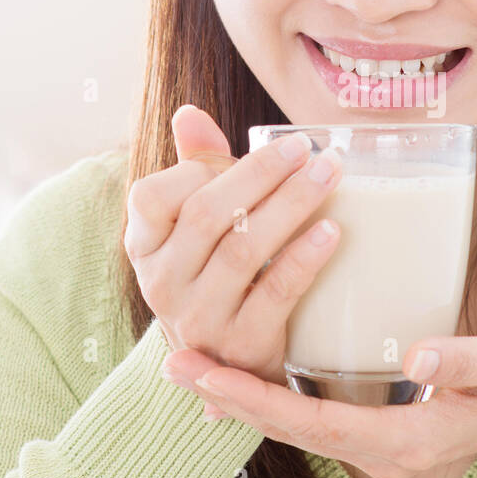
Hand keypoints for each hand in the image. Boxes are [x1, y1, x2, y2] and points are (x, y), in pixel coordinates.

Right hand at [124, 105, 343, 380]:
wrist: (233, 364)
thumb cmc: (217, 276)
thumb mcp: (197, 228)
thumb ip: (195, 168)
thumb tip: (189, 113)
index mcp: (144, 246)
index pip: (153, 195)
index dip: (201, 167)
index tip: (251, 151)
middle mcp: (161, 284)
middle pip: (207, 215)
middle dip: (261, 173)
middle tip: (307, 148)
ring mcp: (198, 319)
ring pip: (243, 250)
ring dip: (291, 205)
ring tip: (329, 174)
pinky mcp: (242, 346)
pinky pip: (276, 293)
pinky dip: (305, 257)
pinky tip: (332, 230)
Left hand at [163, 320, 476, 477]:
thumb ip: (464, 359)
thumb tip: (416, 358)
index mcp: (406, 439)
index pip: (312, 423)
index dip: (254, 399)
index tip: (204, 372)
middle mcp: (385, 448)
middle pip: (291, 429)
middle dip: (231, 397)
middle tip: (175, 363)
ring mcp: (384, 440)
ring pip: (299, 425)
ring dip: (247, 397)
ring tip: (196, 366)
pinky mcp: (385, 422)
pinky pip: (317, 415)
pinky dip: (278, 396)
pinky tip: (253, 373)